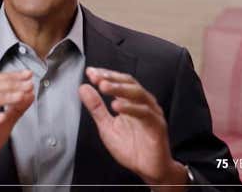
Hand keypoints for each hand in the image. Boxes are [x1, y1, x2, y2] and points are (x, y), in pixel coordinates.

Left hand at [78, 67, 187, 191]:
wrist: (149, 169)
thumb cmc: (131, 148)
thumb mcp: (107, 126)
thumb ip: (96, 107)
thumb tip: (84, 88)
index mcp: (131, 102)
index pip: (119, 81)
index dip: (105, 75)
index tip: (90, 72)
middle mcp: (143, 103)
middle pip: (129, 83)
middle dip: (111, 78)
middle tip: (96, 77)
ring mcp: (151, 113)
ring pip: (138, 93)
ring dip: (120, 89)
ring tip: (104, 87)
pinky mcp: (157, 125)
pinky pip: (145, 113)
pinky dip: (131, 108)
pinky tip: (117, 106)